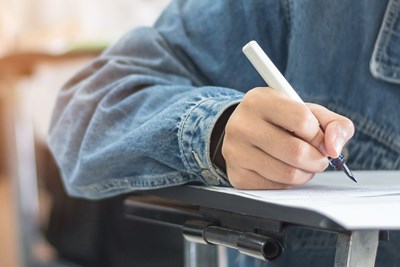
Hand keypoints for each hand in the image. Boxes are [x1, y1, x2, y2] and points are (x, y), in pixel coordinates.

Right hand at [222, 87, 353, 188]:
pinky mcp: (237, 175)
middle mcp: (241, 124)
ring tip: (303, 164)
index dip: (319, 135)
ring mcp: (235, 151)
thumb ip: (333, 124)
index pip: (301, 120)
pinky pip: (276, 187)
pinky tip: (285, 170)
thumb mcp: (307, 112)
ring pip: (288, 174)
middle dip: (317, 159)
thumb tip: (334, 148)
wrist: (245, 133)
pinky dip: (289, 183)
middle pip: (296, 151)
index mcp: (259, 100)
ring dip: (306, 173)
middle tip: (318, 157)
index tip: (320, 139)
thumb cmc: (280, 121)